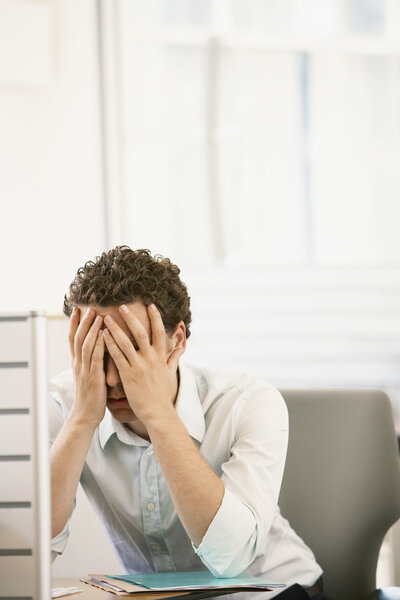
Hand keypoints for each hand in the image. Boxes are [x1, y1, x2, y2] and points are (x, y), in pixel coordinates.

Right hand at [68, 306, 106, 427]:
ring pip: (85, 344)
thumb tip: (101, 349)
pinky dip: (98, 344)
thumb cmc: (92, 396)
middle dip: (82, 321)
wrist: (86, 415)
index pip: (73, 339)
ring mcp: (85, 370)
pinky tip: (103, 334)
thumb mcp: (91, 375)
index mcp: (78, 363)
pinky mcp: (93, 377)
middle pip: (77, 337)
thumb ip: (94, 362)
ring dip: (91, 329)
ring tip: (96, 315)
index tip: (77, 309)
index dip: (74, 323)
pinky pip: (95, 357)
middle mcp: (79, 364)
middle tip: (87, 306)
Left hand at [103, 304, 183, 424]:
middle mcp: (150, 359)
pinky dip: (109, 345)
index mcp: (160, 356)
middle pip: (140, 333)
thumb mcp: (170, 372)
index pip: (159, 332)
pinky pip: (117, 357)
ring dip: (115, 328)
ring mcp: (138, 366)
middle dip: (131, 318)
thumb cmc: (162, 393)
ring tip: (105, 318)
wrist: (158, 412)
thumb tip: (181, 346)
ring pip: (125, 342)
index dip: (155, 317)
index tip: (150, 304)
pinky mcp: (128, 375)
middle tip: (122, 306)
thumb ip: (174, 356)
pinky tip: (102, 336)